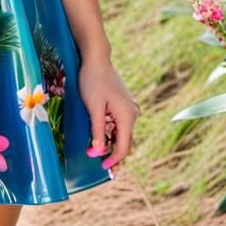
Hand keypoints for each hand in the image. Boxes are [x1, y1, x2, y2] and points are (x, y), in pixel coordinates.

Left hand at [78, 59, 139, 175]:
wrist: (96, 58)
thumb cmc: (93, 80)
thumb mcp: (93, 107)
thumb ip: (97, 130)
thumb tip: (97, 152)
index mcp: (127, 116)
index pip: (123, 146)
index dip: (113, 159)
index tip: (103, 168)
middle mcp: (132, 114)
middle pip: (125, 141)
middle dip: (114, 154)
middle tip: (103, 167)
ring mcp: (129, 108)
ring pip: (121, 132)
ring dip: (111, 143)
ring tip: (99, 153)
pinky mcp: (123, 104)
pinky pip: (119, 123)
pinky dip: (111, 132)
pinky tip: (101, 136)